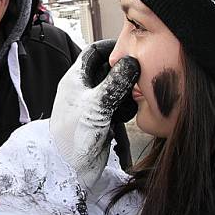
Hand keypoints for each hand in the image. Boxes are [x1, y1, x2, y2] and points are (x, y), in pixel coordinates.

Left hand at [49, 40, 138, 187]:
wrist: (69, 168)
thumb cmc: (74, 135)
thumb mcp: (97, 104)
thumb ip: (115, 82)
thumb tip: (132, 61)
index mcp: (75, 79)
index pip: (94, 52)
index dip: (112, 47)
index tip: (133, 46)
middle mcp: (83, 89)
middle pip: (108, 69)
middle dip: (125, 69)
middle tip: (145, 70)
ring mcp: (92, 105)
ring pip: (115, 88)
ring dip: (129, 88)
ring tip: (142, 91)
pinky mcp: (101, 119)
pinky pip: (118, 106)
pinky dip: (127, 105)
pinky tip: (135, 110)